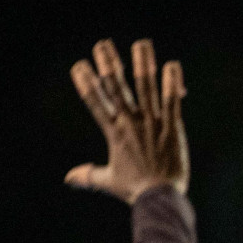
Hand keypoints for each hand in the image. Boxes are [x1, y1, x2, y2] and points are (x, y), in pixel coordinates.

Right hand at [67, 39, 188, 203]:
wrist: (160, 198)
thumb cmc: (135, 190)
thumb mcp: (108, 181)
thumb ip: (88, 175)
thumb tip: (69, 178)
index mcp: (113, 133)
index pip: (95, 102)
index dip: (86, 83)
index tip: (79, 66)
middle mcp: (130, 123)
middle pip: (117, 89)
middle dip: (109, 65)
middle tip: (102, 44)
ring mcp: (152, 124)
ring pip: (146, 89)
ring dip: (143, 65)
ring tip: (141, 44)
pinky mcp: (172, 128)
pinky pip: (172, 102)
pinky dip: (173, 84)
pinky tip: (173, 66)